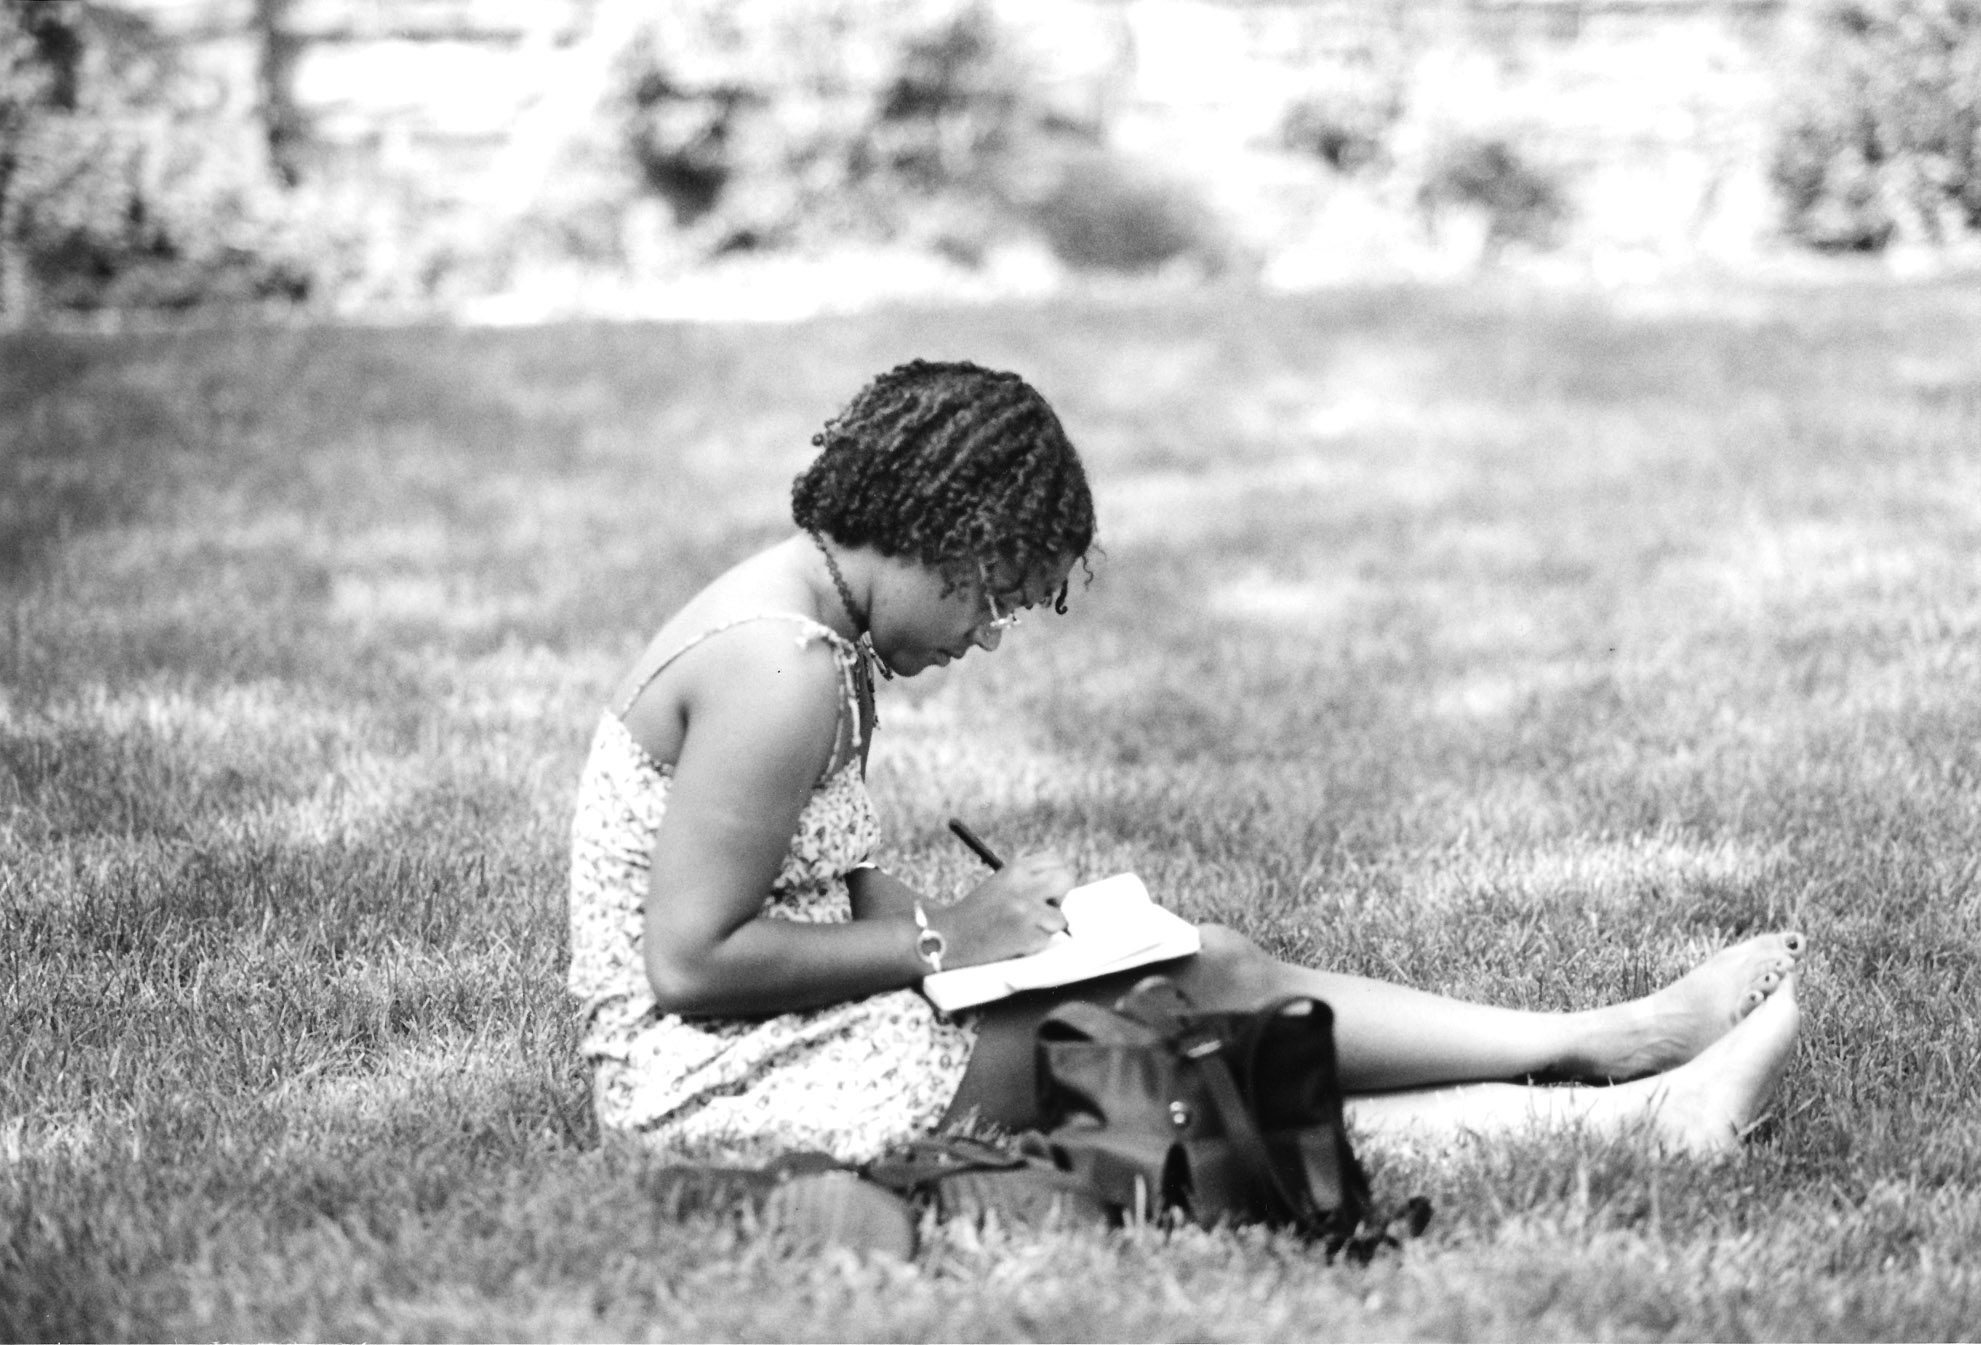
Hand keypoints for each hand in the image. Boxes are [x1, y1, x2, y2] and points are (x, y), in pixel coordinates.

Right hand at [926, 850, 1074, 967]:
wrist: (949, 938)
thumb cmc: (975, 914)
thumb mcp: (1000, 884)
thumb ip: (1027, 880)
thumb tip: (1061, 885)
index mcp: (1015, 869)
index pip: (1055, 861)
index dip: (1054, 876)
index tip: (1046, 890)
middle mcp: (1023, 885)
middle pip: (1066, 879)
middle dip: (1060, 895)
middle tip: (1045, 908)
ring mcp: (1028, 909)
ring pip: (1060, 915)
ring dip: (1046, 926)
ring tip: (1022, 929)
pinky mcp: (1029, 933)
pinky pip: (1048, 937)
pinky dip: (1036, 942)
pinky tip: (1015, 940)